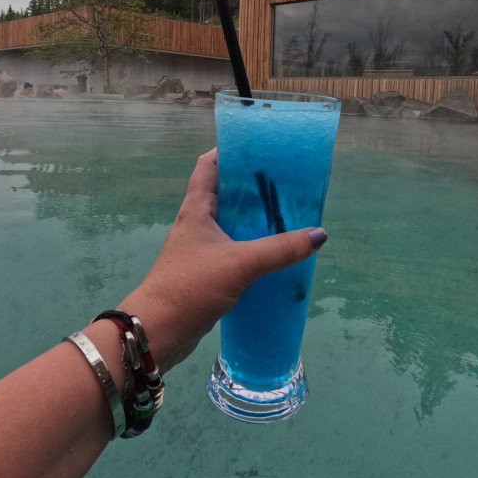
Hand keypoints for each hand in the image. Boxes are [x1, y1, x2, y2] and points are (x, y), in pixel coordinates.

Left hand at [118, 149, 325, 371]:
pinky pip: (231, 249)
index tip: (260, 147)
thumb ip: (280, 249)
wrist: (158, 330)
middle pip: (224, 192)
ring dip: (252, 218)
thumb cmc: (191, 286)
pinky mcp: (203, 271)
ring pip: (229, 223)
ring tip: (285, 215)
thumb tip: (319, 234)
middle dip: (252, 186)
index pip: (208, 165)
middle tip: (284, 182)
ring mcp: (198, 248)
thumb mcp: (241, 263)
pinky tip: (272, 254)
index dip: (231, 150)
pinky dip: (250, 246)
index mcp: (196, 208)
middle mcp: (195, 223)